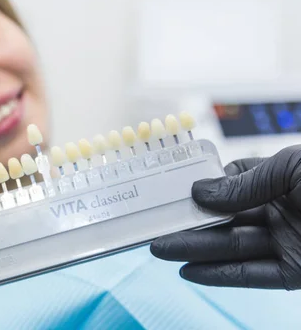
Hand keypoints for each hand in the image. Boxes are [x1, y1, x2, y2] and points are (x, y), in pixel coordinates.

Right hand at [150, 145, 300, 289]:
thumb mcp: (292, 167)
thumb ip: (248, 181)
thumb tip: (200, 192)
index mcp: (283, 180)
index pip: (237, 181)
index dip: (209, 186)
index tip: (181, 191)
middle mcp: (282, 211)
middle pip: (226, 219)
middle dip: (190, 223)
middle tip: (157, 226)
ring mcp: (287, 243)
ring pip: (232, 247)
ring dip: (194, 250)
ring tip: (160, 248)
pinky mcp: (296, 273)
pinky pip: (253, 276)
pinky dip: (220, 276)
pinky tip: (190, 271)